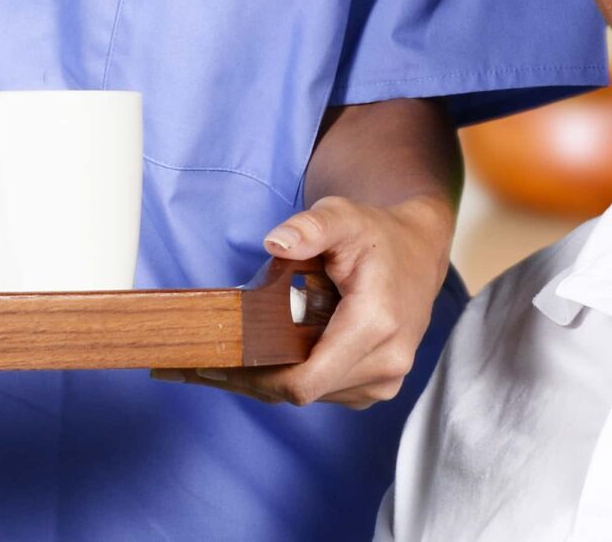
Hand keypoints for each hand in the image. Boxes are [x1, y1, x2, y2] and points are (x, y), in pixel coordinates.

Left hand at [154, 192, 455, 408]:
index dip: (255, 378)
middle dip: (248, 378)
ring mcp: (382, 381)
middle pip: (298, 391)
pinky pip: (320, 391)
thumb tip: (276, 242)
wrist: (418, 253)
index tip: (214, 364)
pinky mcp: (374, 386)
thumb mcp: (344, 216)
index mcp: (376, 326)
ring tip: (219, 358)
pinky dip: (288, 377)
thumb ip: (311, 226)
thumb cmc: (376, 234)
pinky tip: (258, 358)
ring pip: (307, 395)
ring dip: (266, 378)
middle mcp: (385, 364)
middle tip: (193, 366)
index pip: (304, 379)